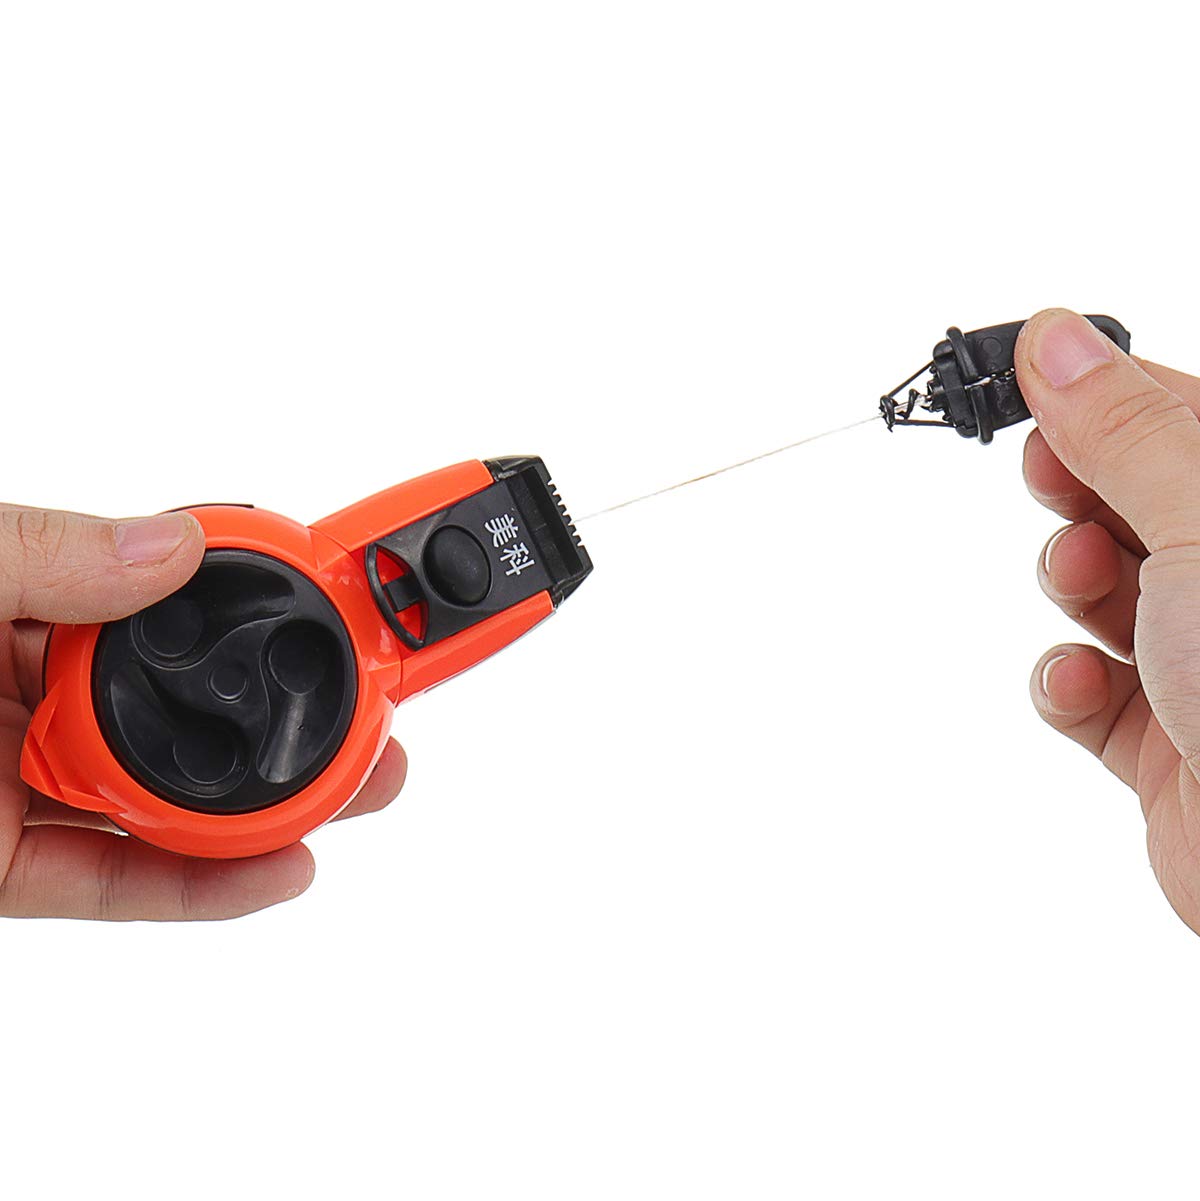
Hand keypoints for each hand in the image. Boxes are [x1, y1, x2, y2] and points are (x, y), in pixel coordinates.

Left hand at [0, 508, 406, 919]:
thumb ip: (48, 553)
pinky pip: (117, 884)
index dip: (259, 603)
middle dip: (294, 707)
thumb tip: (173, 546)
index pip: (171, 600)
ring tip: (362, 789)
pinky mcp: (3, 873)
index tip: (346, 597)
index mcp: (22, 603)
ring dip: (273, 803)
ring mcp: (23, 782)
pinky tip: (278, 871)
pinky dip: (203, 887)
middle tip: (379, 701)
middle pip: (193, 705)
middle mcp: (33, 692)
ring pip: (169, 801)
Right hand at [1019, 308, 1199, 934]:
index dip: (1108, 394)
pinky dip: (1066, 684)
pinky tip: (1080, 686)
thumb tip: (1056, 340)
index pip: (1183, 415)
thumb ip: (1128, 432)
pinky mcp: (1172, 741)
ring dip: (1072, 582)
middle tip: (1051, 482)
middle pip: (1139, 501)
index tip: (1031, 382)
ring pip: (1109, 593)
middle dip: (1083, 490)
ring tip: (1082, 586)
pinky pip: (1091, 693)